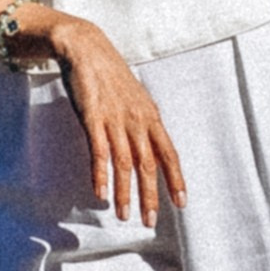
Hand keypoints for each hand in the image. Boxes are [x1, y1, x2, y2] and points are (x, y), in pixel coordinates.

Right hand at [0, 0, 185, 223]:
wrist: (87, 48)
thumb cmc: (111, 76)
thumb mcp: (136, 99)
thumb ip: (143, 125)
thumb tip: (151, 151)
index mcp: (150, 116)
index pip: (169, 152)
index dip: (175, 178)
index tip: (182, 203)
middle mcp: (136, 119)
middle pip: (148, 164)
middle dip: (150, 195)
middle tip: (150, 222)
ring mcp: (115, 118)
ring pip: (124, 162)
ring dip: (124, 192)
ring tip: (123, 215)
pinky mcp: (92, 117)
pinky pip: (99, 150)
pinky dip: (100, 173)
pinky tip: (100, 193)